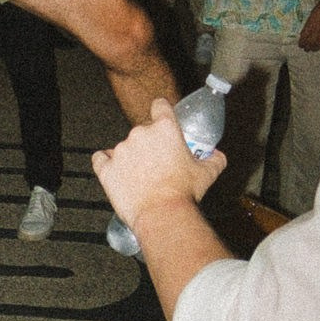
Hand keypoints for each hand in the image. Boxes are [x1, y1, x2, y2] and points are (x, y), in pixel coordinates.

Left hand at [93, 99, 223, 234]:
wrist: (162, 215)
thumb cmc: (184, 192)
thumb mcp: (207, 174)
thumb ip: (215, 159)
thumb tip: (218, 155)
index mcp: (165, 128)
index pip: (160, 105)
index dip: (162, 111)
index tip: (163, 120)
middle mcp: (140, 133)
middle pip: (143, 131)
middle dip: (149, 144)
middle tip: (158, 163)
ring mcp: (120, 150)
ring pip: (124, 147)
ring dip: (131, 157)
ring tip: (142, 177)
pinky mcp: (106, 168)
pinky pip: (101, 159)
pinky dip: (107, 163)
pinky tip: (116, 173)